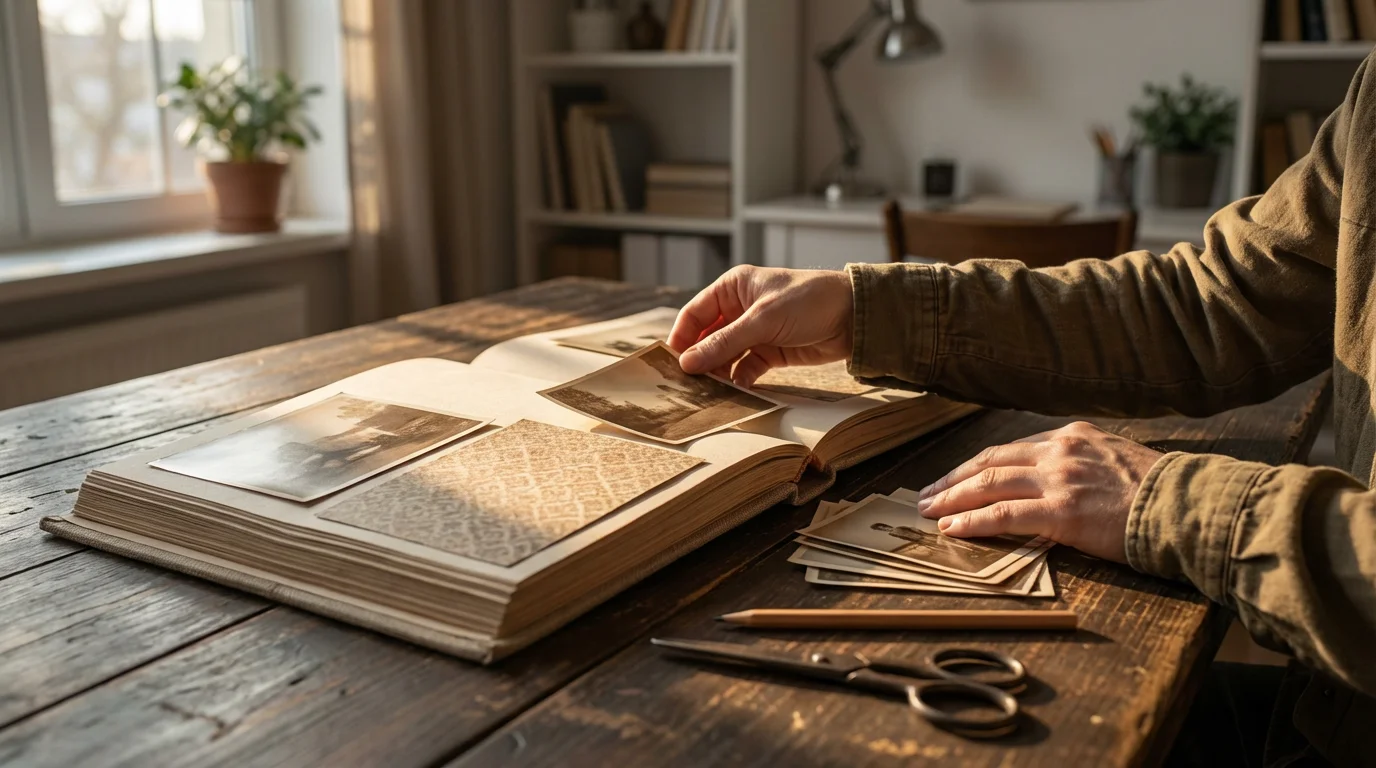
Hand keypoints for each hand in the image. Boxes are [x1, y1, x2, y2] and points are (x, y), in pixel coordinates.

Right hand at [668, 265, 853, 385]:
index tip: (671, 362)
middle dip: (699, 359)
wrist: (854, 316)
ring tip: (709, 392)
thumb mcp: (762, 319)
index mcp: (732, 288)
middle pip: (707, 338)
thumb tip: (688, 362)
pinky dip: (739, 380)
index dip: (681, 337)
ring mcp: (754, 332)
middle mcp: (739, 309)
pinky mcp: (770, 353)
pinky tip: (736, 390)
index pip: (695, 313)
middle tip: (686, 384)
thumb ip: (724, 343)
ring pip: (725, 356)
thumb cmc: (808, 301)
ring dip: (718, 373)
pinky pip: (745, 369)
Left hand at [912, 422, 1164, 562]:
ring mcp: (1060, 479)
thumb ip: (1081, 465)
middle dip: (954, 479)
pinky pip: (1004, 515)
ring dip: (952, 498)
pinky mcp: (1063, 512)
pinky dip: (972, 521)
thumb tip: (1053, 483)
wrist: (1191, 508)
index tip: (956, 478)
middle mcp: (1061, 450)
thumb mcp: (1115, 461)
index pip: (1011, 450)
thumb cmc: (1161, 494)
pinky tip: (952, 528)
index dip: (977, 466)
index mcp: (1073, 436)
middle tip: (927, 495)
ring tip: (929, 511)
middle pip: (991, 462)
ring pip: (990, 484)